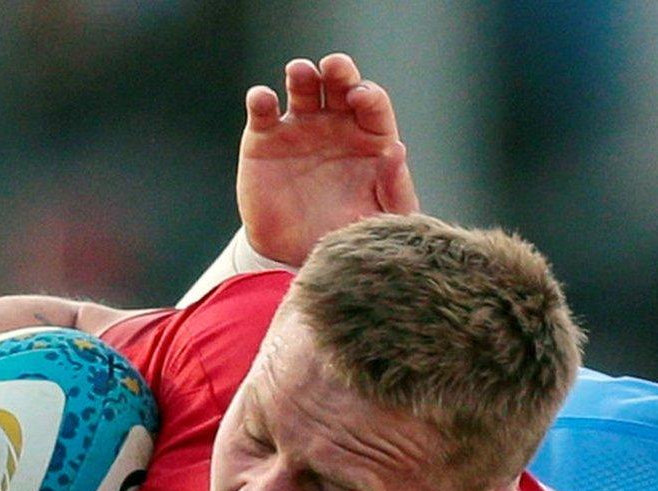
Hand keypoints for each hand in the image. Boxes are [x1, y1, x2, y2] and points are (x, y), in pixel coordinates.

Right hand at [238, 53, 418, 264]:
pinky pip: (262, 112)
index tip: (362, 98)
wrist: (300, 256)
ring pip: (302, 87)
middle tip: (335, 67)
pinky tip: (263, 100)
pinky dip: (261, 100)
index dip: (369, 96)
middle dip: (339, 71)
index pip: (373, 105)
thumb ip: (396, 190)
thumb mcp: (381, 220)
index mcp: (369, 138)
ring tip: (300, 72)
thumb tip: (396, 150)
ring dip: (302, 74)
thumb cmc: (349, 233)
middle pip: (339, 85)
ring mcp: (299, 128)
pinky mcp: (264, 140)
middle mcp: (335, 125)